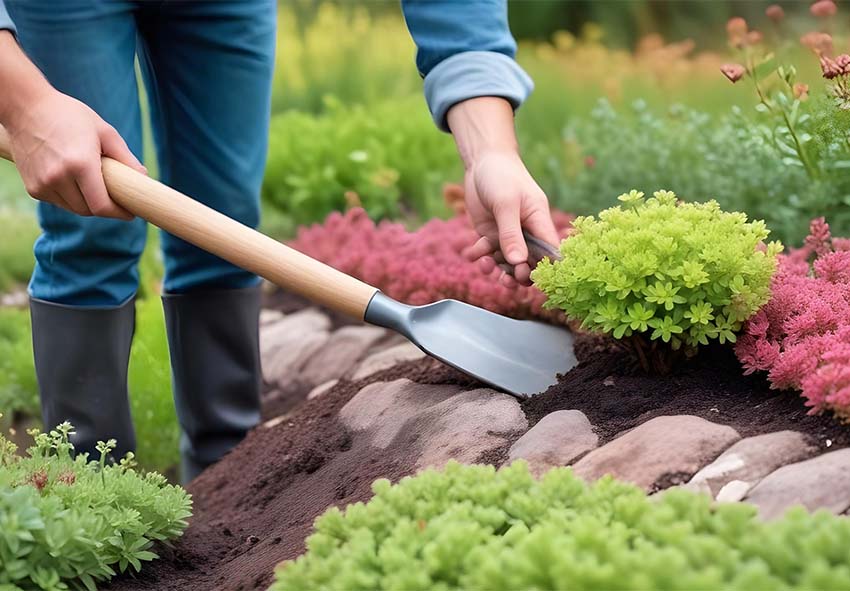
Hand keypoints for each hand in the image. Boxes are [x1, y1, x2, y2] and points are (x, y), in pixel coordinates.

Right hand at [6, 90, 145, 218]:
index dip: (119, 213)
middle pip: (89, 210)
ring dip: (87, 204)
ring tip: (95, 187)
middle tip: (117, 199)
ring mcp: (42, 184)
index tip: (130, 213)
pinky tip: (74, 182)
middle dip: (105, 208)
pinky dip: (70, 198)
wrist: (25, 107)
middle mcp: (58, 177)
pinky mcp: (33, 187)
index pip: (102, 206)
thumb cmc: (69, 115)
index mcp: (80, 164)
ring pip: (74, 208)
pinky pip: (59, 202)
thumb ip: (125, 157)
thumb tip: (144, 177)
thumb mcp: (104, 131)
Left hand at [446, 97, 557, 286]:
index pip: (550, 253)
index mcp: (540, 222)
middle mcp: (526, 232)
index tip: (532, 280)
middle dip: (518, 275)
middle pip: (528, 264)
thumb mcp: (506, 204)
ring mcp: (508, 235)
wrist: (481, 162)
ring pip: (507, 263)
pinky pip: (488, 254)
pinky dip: (480, 257)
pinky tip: (472, 253)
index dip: (545, 270)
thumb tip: (517, 262)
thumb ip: (511, 233)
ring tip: (485, 265)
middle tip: (507, 279)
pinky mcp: (491, 235)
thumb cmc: (501, 176)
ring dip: (497, 269)